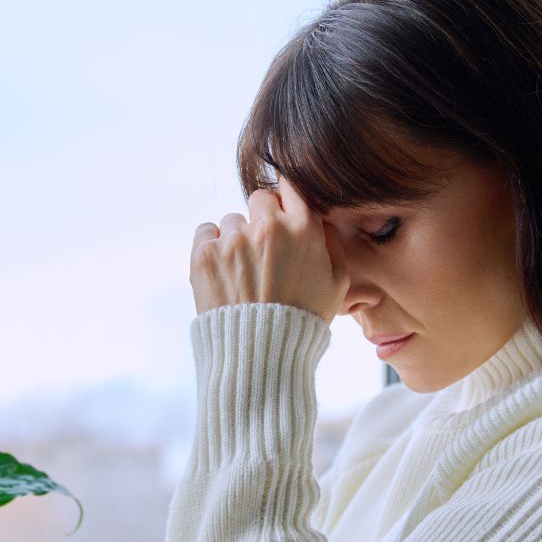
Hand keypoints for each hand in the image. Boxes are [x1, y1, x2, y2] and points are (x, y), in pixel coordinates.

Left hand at [189, 173, 348, 320]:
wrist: (259, 355)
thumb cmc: (303, 321)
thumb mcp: (337, 284)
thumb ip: (332, 242)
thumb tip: (319, 218)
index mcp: (302, 228)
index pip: (291, 186)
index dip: (287, 200)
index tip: (283, 213)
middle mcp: (267, 227)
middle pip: (260, 198)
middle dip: (262, 218)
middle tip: (264, 251)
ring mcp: (233, 240)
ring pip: (232, 220)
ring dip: (237, 239)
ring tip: (244, 274)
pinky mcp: (204, 254)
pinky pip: (205, 231)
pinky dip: (212, 247)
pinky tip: (224, 272)